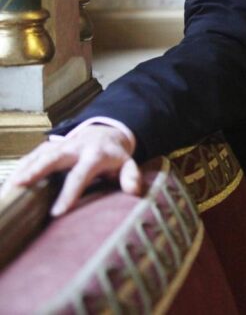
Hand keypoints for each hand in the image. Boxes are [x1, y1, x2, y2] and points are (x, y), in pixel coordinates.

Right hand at [0, 125, 141, 216]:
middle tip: (20, 185)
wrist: (105, 133)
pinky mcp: (49, 147)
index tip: (57, 213)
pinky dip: (18, 169)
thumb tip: (132, 191)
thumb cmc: (115, 156)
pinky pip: (30, 157)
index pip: (80, 175)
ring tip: (8, 188)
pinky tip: (8, 185)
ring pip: (38, 156)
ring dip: (22, 170)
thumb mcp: (128, 164)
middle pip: (53, 158)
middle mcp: (74, 147)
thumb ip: (130, 176)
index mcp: (95, 155)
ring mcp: (59, 145)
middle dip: (36, 170)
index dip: (69, 194)